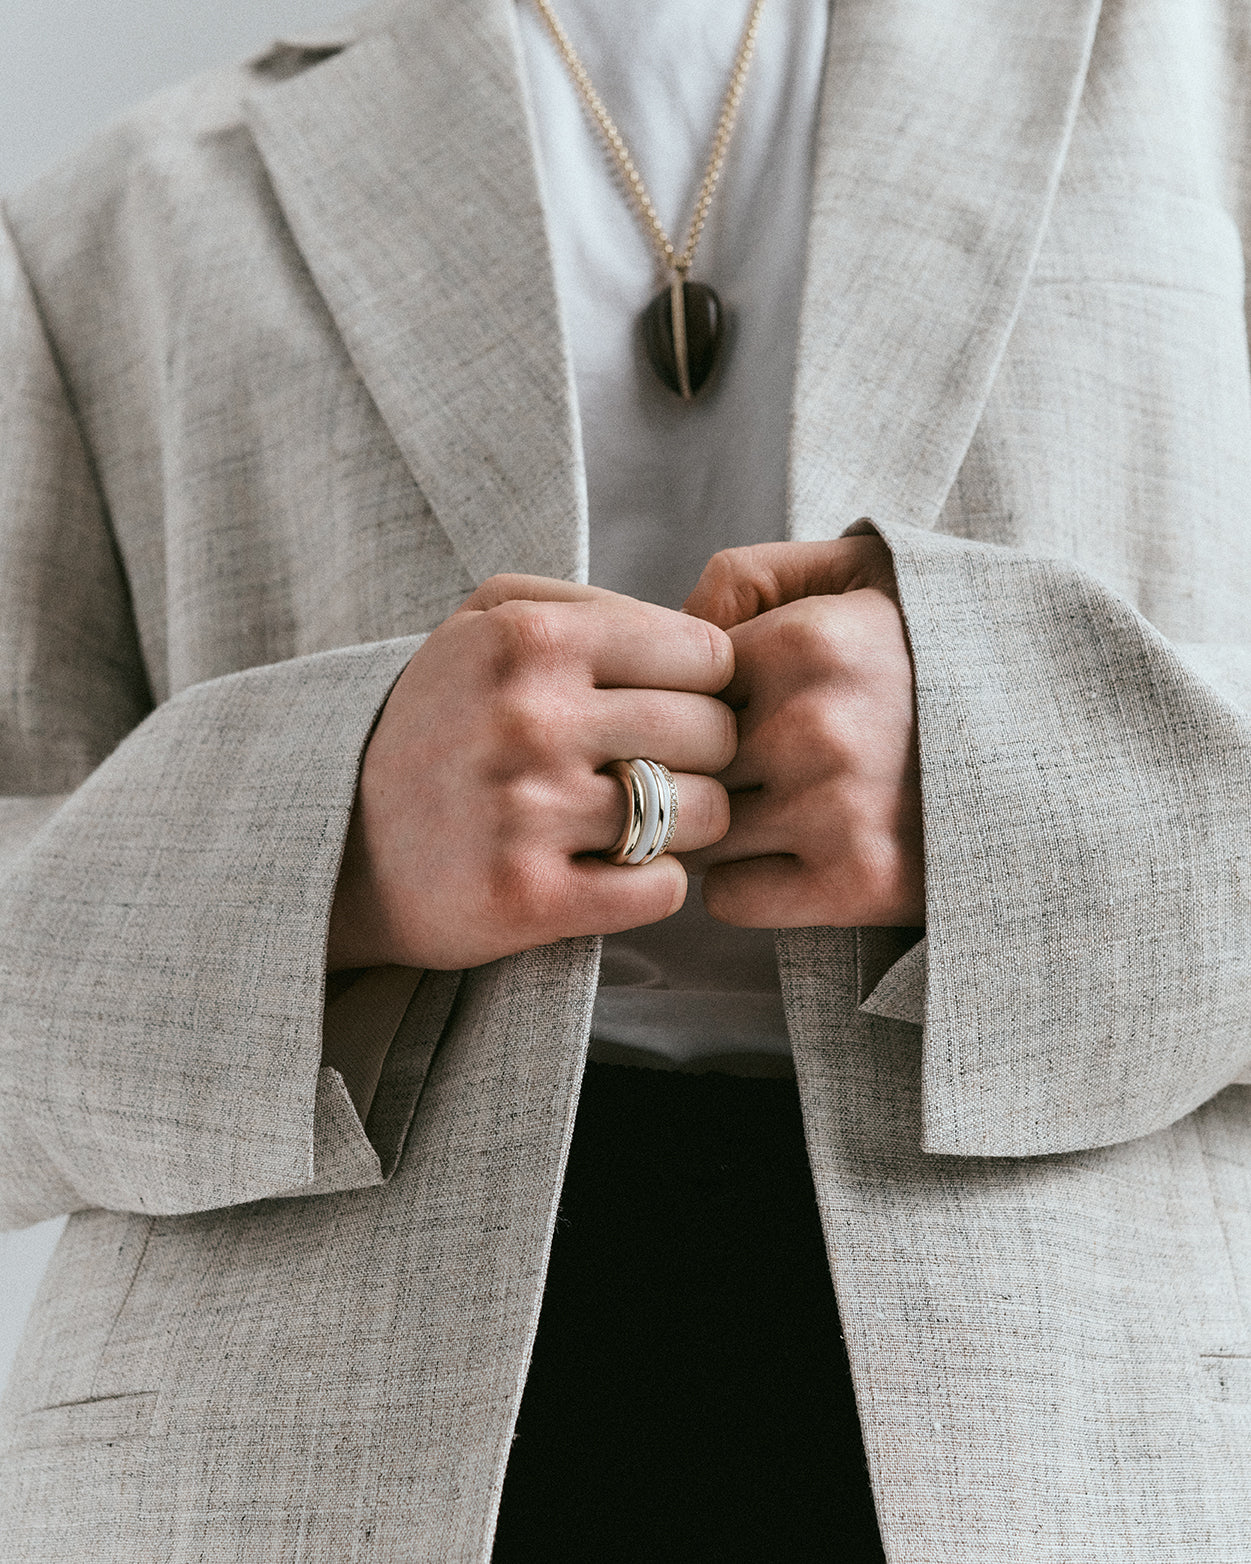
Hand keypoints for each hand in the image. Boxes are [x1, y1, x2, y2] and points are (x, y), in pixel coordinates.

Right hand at [328, 576, 735, 969]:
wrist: (343, 847)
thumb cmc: (440, 722)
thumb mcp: (480, 623)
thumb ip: (587, 604)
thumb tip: (697, 629)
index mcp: (527, 639)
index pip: (707, 655)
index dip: (702, 687)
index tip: (666, 708)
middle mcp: (528, 719)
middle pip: (716, 734)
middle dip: (701, 756)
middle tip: (655, 770)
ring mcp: (528, 813)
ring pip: (705, 814)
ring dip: (686, 825)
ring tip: (636, 821)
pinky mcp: (529, 899)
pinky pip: (664, 889)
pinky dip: (652, 885)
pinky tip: (610, 870)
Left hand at [680, 535, 923, 927]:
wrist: (1065, 756)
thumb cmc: (941, 655)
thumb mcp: (860, 574)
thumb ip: (751, 576)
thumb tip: (669, 624)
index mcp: (808, 640)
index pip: (673, 687)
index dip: (692, 705)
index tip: (731, 712)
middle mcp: (813, 725)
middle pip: (680, 763)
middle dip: (700, 769)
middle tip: (752, 768)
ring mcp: (833, 809)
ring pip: (698, 832)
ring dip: (725, 830)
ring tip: (788, 810)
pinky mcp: (856, 883)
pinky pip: (728, 898)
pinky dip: (750, 888)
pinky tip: (799, 859)